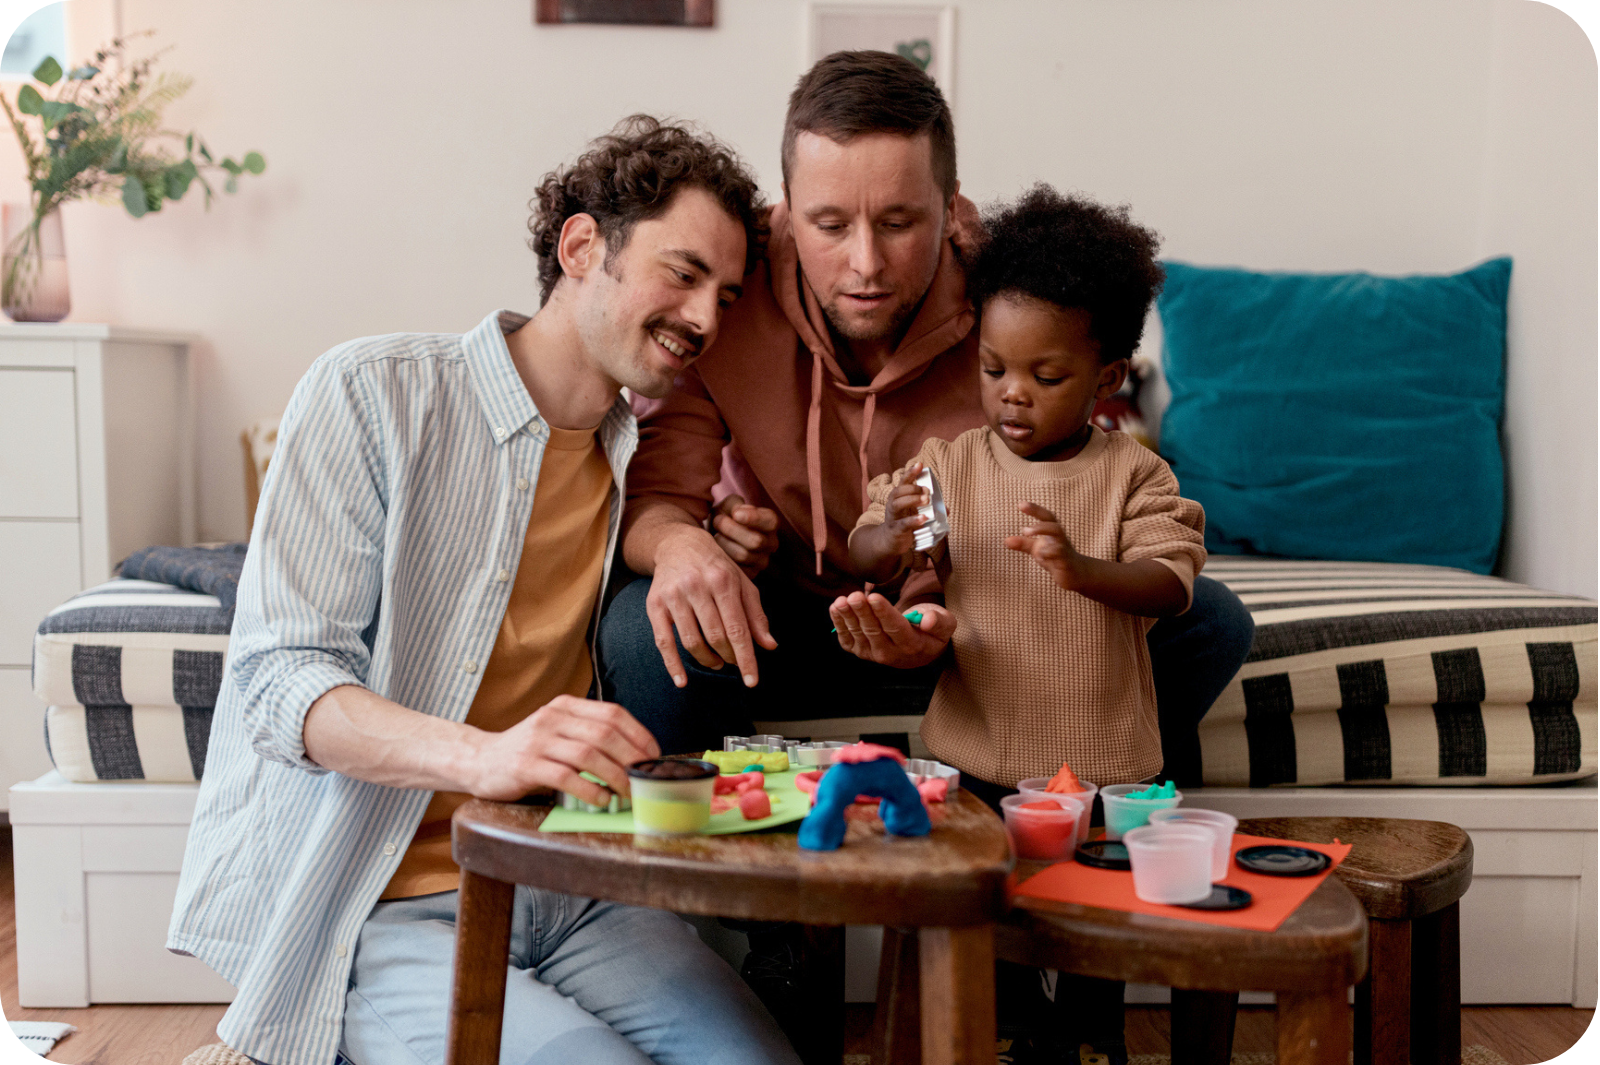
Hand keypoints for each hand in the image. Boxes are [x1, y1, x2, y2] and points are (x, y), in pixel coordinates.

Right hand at [466, 695, 660, 804]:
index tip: (653, 757)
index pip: (613, 714)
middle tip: (645, 780)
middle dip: (632, 758)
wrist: (480, 760)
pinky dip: (589, 790)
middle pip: (605, 734)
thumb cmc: (527, 751)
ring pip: (589, 755)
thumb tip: (634, 756)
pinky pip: (566, 777)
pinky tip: (602, 800)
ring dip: (615, 776)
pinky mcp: (526, 765)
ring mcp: (538, 740)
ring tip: (628, 793)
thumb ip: (587, 735)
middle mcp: (553, 718)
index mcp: (566, 706)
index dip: (639, 735)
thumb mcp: (557, 732)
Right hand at [647, 524, 777, 687]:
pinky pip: (663, 641)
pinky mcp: (655, 604)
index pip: (738, 629)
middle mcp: (697, 586)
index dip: (746, 658)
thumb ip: (756, 615)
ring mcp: (674, 595)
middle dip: (728, 657)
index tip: (752, 681)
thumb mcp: (742, 584)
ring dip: (707, 660)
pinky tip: (681, 681)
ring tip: (716, 662)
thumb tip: (769, 646)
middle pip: (716, 637)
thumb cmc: (716, 567)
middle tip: (733, 661)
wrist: (678, 544)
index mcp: (723, 581)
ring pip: (692, 641)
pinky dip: (672, 665)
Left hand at [711, 494, 779, 578]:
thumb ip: (735, 504)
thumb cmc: (724, 517)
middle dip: (731, 529)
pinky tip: (716, 550)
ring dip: (723, 543)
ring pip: (743, 555)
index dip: (754, 518)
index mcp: (769, 523)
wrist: (713, 535)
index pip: (770, 522)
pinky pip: (735, 569)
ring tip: (715, 535)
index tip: (736, 514)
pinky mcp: (750, 575)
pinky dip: (721, 558)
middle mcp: (771, 544)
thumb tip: (738, 514)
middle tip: (718, 521)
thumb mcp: (729, 505)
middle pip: (755, 541)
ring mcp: (761, 561)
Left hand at [827, 592, 954, 668]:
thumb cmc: (931, 632)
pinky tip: (836, 608)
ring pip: (858, 634)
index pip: (896, 629)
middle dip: (863, 612)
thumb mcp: (945, 625)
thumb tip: (928, 621)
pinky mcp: (860, 651)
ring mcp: (873, 654)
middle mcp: (890, 653)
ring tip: (842, 601)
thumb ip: (940, 622)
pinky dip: (839, 624)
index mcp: (912, 645)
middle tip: (855, 596)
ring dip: (848, 617)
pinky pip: (847, 639)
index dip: (883, 613)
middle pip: (874, 631)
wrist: (918, 651)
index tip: (874, 597)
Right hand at [881, 462, 929, 555]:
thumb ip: (929, 509)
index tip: (920, 464)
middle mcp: (893, 504)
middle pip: (898, 491)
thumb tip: (947, 510)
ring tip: (926, 500)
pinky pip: (903, 524)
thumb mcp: (914, 513)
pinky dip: (913, 520)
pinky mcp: (895, 530)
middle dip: (913, 488)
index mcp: (898, 497)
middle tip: (927, 491)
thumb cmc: (904, 523)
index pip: (903, 482)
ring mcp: (893, 517)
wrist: (890, 542)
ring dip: (912, 500)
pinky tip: (923, 518)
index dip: (911, 472)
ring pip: (897, 504)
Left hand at [1003, 501, 1084, 589]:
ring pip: (1060, 545)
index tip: (1020, 504)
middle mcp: (1061, 539)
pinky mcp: (1067, 564)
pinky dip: (1051, 557)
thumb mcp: (1037, 548)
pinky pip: (1062, 559)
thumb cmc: (1056, 557)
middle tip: (1024, 531)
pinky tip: (1041, 557)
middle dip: (1041, 527)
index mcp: (1053, 532)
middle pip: (1055, 527)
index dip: (1035, 510)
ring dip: (1047, 547)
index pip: (1046, 517)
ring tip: (1034, 548)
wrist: (1077, 573)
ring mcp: (1065, 552)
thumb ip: (1023, 544)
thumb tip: (1006, 540)